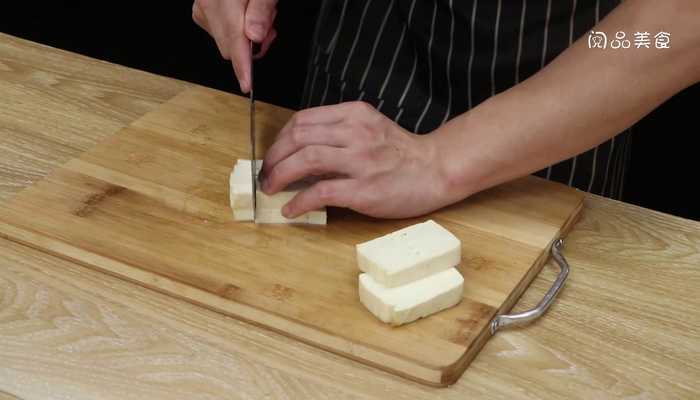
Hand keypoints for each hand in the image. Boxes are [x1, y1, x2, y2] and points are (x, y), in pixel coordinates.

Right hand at [192, 0, 277, 92]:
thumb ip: (261, 10)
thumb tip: (254, 36)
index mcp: (222, 0)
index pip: (233, 40)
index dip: (242, 65)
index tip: (247, 84)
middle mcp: (207, 6)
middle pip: (230, 47)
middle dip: (252, 47)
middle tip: (269, 26)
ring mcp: (203, 10)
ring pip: (226, 43)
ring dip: (246, 38)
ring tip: (259, 15)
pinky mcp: (203, 13)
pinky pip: (222, 34)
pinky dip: (238, 31)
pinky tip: (246, 15)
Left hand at [260, 102, 451, 218]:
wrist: (437, 170)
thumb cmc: (402, 154)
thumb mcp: (370, 129)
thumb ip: (339, 134)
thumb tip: (300, 154)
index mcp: (355, 115)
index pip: (303, 120)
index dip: (280, 139)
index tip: (274, 154)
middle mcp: (356, 133)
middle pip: (298, 137)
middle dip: (274, 157)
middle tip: (266, 175)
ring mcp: (360, 161)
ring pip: (305, 160)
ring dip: (280, 176)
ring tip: (271, 189)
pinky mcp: (364, 189)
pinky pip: (321, 192)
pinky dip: (299, 201)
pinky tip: (291, 209)